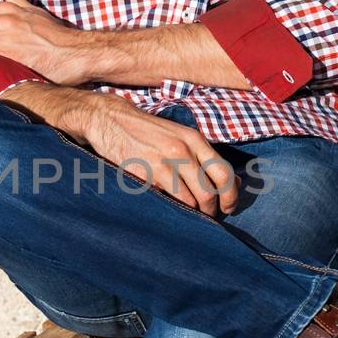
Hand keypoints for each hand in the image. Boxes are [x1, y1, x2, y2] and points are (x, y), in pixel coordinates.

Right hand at [9, 85, 239, 214]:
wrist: (108, 119)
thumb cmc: (144, 130)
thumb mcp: (177, 134)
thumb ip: (198, 155)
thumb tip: (223, 182)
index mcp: (193, 139)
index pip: (224, 173)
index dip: (230, 196)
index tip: (228, 207)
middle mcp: (181, 150)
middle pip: (208, 193)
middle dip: (210, 211)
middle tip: (206, 218)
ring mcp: (162, 162)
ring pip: (188, 201)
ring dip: (190, 214)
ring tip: (186, 216)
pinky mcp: (143, 174)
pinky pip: (165, 200)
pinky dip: (169, 209)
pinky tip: (165, 207)